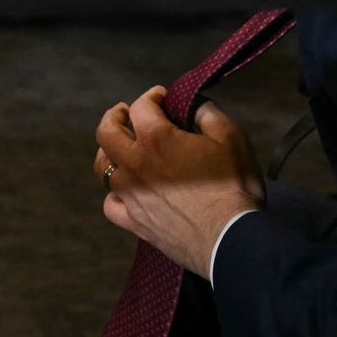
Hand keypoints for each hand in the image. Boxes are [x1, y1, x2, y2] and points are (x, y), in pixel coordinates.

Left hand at [93, 86, 264, 277]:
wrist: (231, 239)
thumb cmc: (233, 186)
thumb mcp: (231, 137)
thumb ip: (207, 113)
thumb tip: (193, 104)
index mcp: (155, 139)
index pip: (140, 106)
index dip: (151, 96)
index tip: (162, 97)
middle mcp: (134, 164)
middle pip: (106, 132)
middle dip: (115, 116)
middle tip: (125, 113)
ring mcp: (130, 195)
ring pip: (103, 168)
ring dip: (109, 152)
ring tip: (121, 149)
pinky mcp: (134, 223)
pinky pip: (110, 205)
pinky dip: (115, 195)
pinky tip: (125, 192)